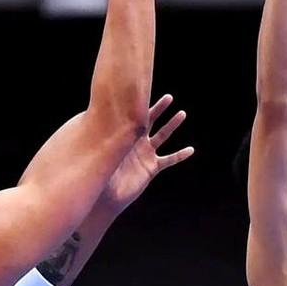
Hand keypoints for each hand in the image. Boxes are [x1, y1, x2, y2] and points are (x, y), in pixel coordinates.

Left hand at [99, 94, 193, 214]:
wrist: (107, 195)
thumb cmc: (100, 173)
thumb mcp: (104, 152)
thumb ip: (105, 136)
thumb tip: (96, 116)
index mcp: (124, 136)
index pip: (134, 116)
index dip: (141, 104)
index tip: (146, 90)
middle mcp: (136, 142)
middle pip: (150, 121)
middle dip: (159, 109)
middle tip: (168, 97)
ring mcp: (146, 154)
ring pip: (162, 136)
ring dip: (172, 125)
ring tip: (181, 113)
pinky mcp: (152, 168)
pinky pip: (169, 160)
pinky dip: (180, 155)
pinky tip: (190, 150)